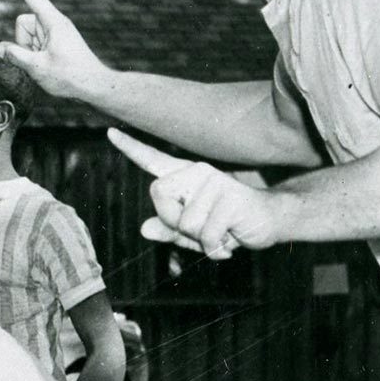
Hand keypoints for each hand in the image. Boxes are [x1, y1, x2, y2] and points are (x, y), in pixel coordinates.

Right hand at [0, 0, 110, 102]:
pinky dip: (34, 53)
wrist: (94, 85)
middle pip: (23, 22)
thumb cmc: (70, 76)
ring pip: (27, 34)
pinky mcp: (55, 40)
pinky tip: (48, 65)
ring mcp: (55, 31)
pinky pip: (34, 42)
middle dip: (22, 40)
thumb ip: (14, 55)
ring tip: (46, 63)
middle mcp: (54, 22)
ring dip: (28, 49)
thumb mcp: (37, 67)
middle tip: (38, 58)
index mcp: (53, 21)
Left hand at [109, 129, 275, 260]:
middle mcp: (197, 172)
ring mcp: (215, 181)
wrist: (270, 221)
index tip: (109, 132)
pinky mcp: (231, 197)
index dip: (130, 148)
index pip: (152, 160)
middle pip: (159, 197)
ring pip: (184, 223)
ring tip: (222, 230)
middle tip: (201, 228)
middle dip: (174, 222)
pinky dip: (216, 248)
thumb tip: (144, 229)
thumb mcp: (193, 232)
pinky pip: (207, 235)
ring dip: (201, 239)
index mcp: (185, 178)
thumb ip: (168, 230)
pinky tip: (231, 238)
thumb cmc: (228, 225)